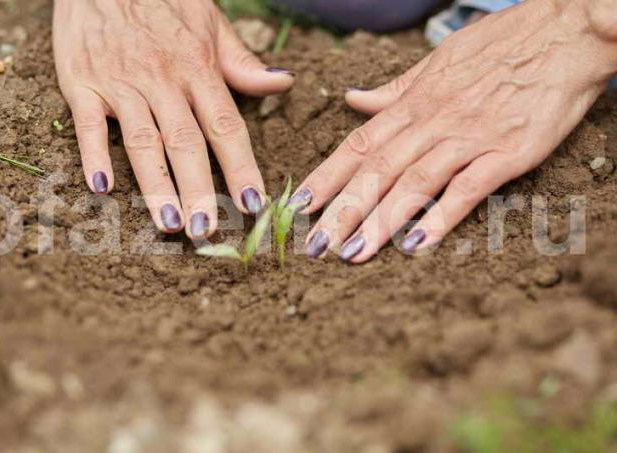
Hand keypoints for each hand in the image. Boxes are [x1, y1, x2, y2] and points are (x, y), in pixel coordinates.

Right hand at [53, 0, 293, 237]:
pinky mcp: (82, 82)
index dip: (241, 168)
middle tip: (207, 231)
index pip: (226, 126)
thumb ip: (242, 63)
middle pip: (185, 143)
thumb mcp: (210, 24)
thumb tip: (284, 84)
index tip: (253, 204)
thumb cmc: (163, 0)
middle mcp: (162, 81)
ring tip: (169, 224)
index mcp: (198, 70)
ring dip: (156, 186)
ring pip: (142, 141)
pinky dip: (93, 153)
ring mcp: (121, 83)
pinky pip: (87, 123)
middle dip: (199, 190)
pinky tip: (100, 187)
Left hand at [293, 0, 616, 261]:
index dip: (326, 177)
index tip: (298, 206)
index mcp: (414, 102)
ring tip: (352, 253)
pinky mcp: (507, 152)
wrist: (567, 31)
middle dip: (342, 211)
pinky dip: (440, 216)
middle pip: (376, 171)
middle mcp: (433, 121)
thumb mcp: (437, 60)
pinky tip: (416, 244)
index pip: (358, 144)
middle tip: (315, 246)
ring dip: (380, 221)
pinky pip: (467, 188)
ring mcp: (469, 137)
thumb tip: (352, 100)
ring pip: (413, 183)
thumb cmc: (501, 44)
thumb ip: (393, 90)